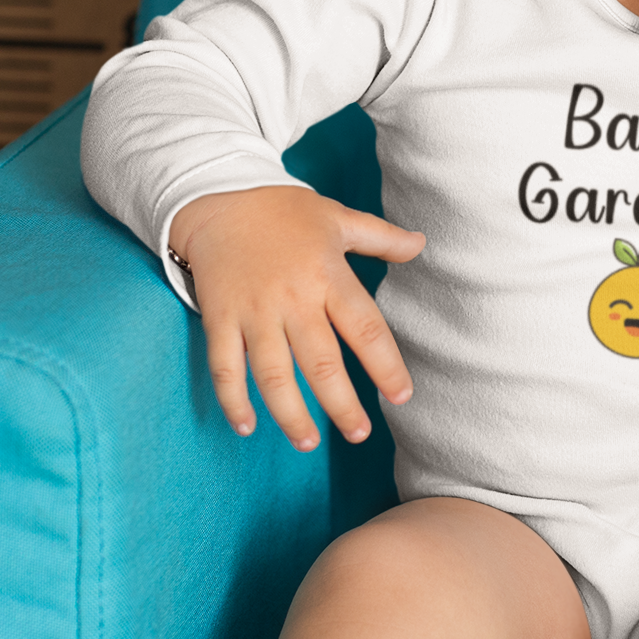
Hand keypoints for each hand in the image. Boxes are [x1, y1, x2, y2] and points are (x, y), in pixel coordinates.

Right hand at [170, 186, 424, 450]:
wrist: (215, 196)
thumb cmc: (284, 212)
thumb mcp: (337, 217)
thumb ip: (381, 238)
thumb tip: (423, 243)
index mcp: (328, 276)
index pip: (366, 329)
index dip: (386, 366)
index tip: (402, 397)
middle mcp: (293, 298)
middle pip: (321, 362)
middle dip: (341, 404)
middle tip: (359, 434)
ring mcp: (253, 311)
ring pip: (272, 373)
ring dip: (290, 412)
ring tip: (307, 443)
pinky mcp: (219, 317)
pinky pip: (224, 365)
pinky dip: (232, 399)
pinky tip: (246, 427)